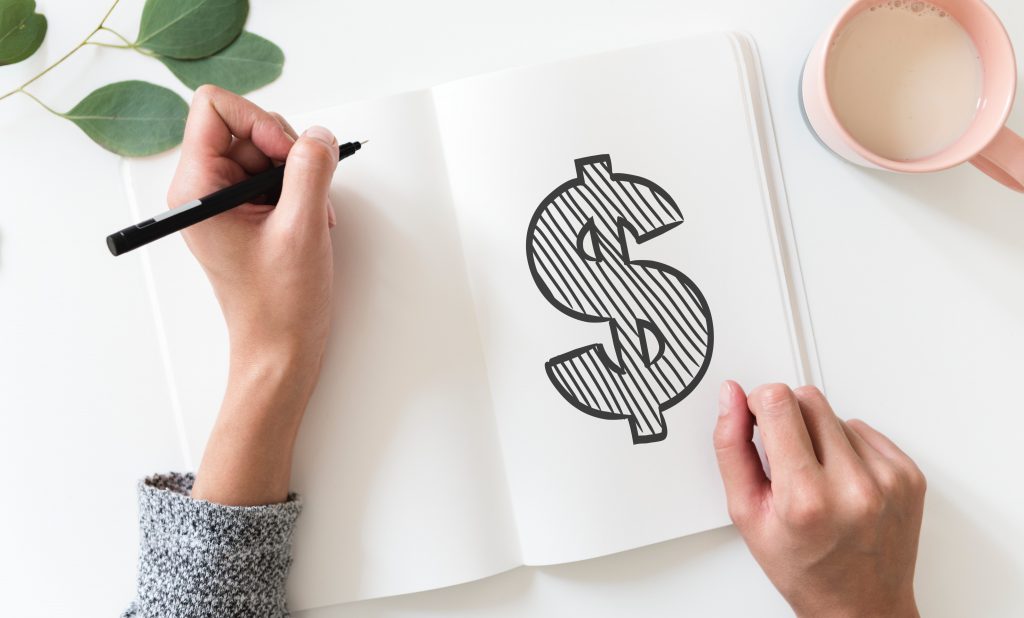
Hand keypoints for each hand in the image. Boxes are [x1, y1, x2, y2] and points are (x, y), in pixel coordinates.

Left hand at [168, 85, 338, 361]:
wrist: (280, 349)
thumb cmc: (278, 304)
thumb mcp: (301, 228)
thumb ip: (310, 170)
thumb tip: (320, 135)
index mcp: (196, 188)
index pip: (215, 107)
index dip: (259, 120)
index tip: (287, 154)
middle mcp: (203, 189)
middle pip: (247, 126)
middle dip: (286, 150)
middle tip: (305, 191)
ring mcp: (225, 200)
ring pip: (267, 150)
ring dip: (299, 174)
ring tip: (312, 214)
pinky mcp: (245, 212)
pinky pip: (275, 175)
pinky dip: (301, 190)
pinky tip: (311, 221)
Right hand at [714, 382, 925, 617]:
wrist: (862, 607)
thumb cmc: (804, 568)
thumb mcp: (747, 513)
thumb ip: (732, 448)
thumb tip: (732, 398)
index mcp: (806, 499)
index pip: (778, 402)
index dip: (759, 403)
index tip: (757, 421)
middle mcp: (853, 486)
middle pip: (808, 399)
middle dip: (788, 417)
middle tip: (786, 458)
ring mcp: (888, 479)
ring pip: (836, 414)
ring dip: (820, 435)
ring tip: (816, 477)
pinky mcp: (909, 475)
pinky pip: (865, 430)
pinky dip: (848, 447)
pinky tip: (840, 480)